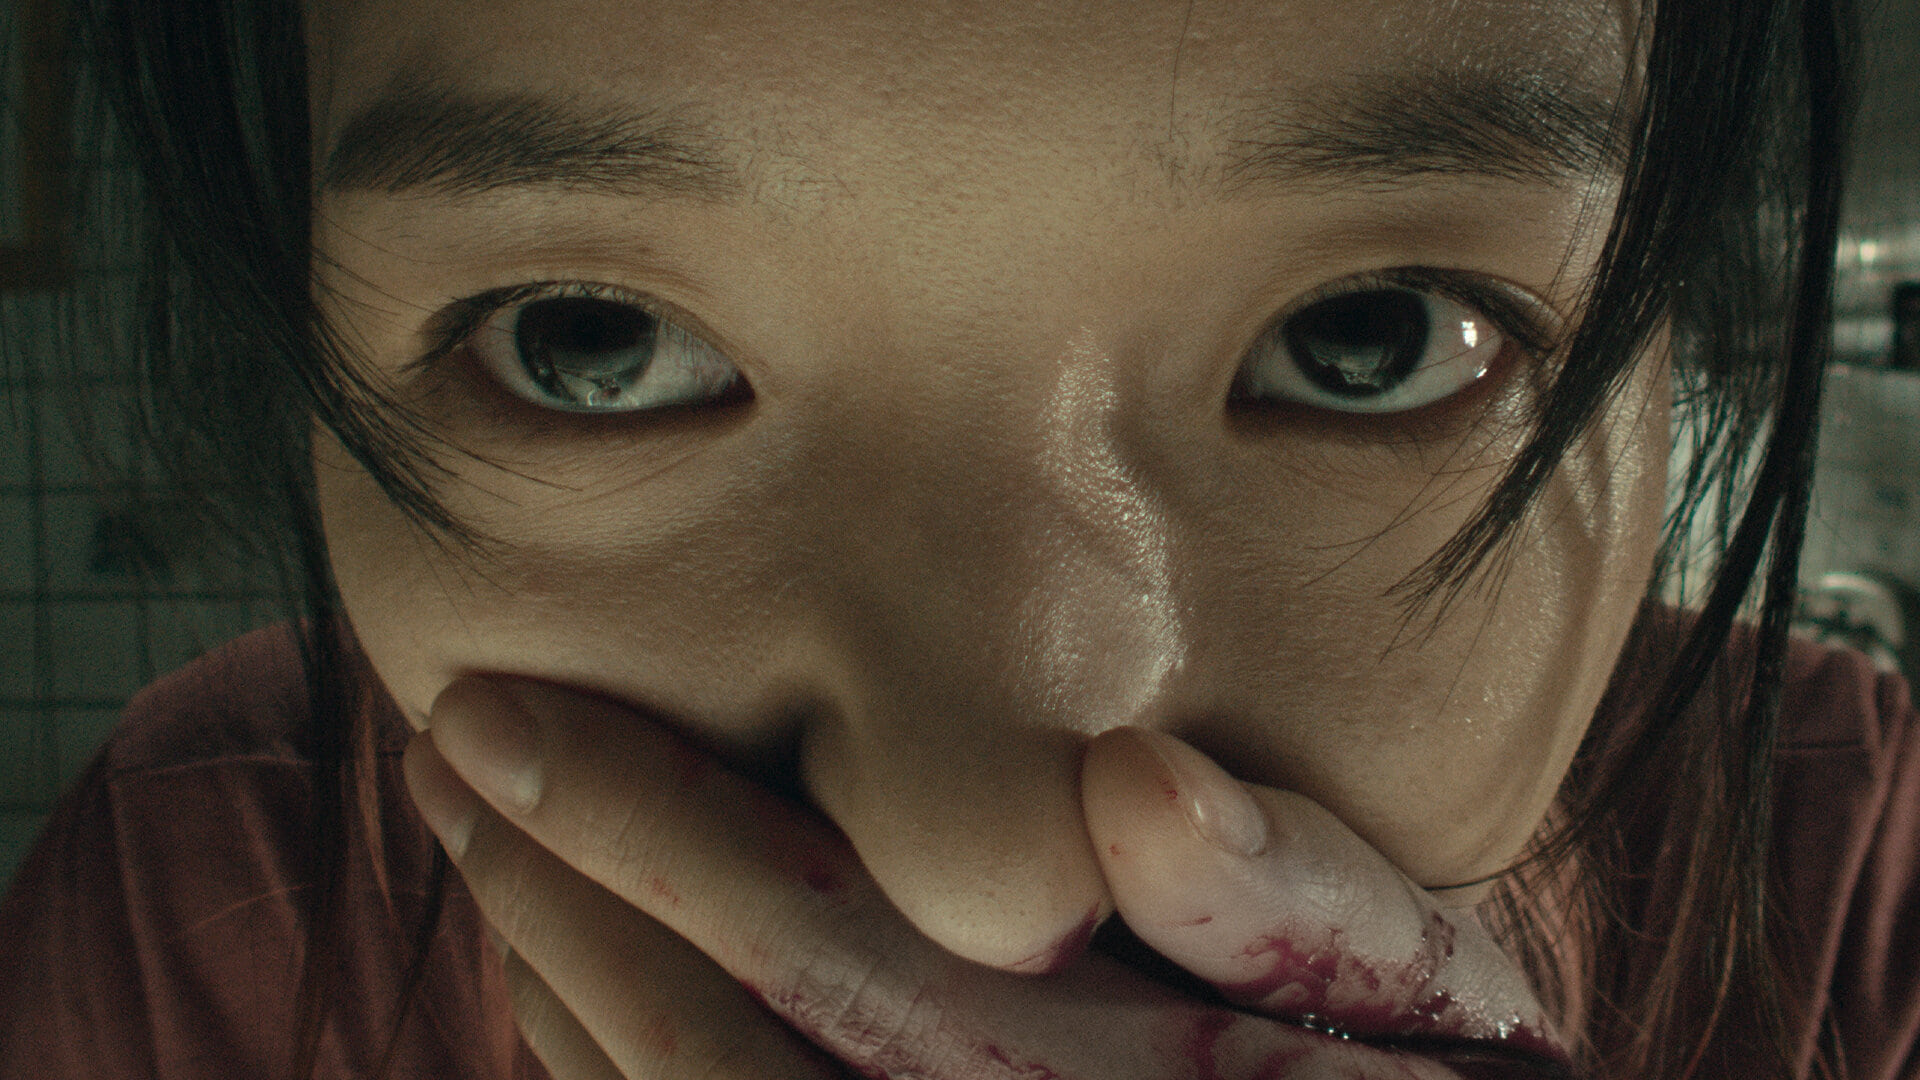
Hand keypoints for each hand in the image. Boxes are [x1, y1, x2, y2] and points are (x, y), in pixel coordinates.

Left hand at [402, 676, 1569, 1079]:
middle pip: (713, 1057)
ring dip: (569, 989)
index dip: (654, 834)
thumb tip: (1132, 781)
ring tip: (489, 852)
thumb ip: (1301, 898)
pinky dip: (625, 1074)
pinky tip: (581, 990)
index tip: (498, 717)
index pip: (838, 951)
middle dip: (561, 900)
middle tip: (447, 761)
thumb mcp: (1431, 998)